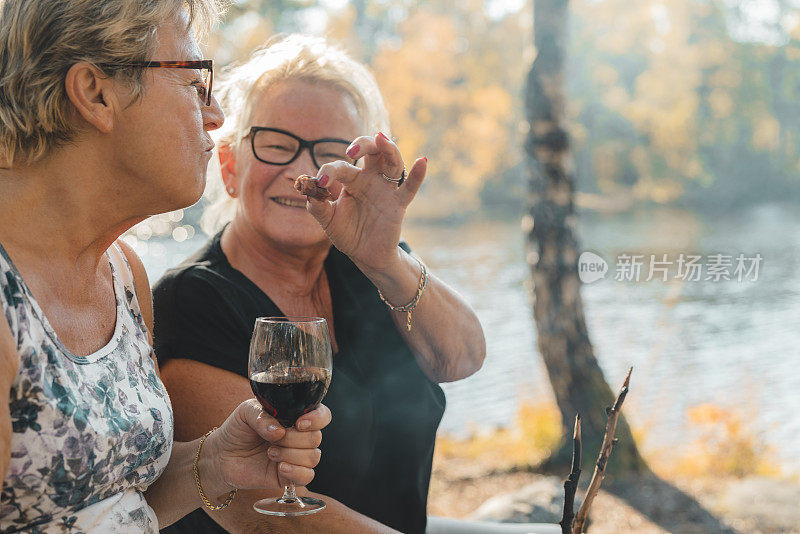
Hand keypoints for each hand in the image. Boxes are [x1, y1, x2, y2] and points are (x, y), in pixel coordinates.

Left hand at [204, 400, 330, 495]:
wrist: (221, 456)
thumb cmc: (236, 430)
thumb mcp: (246, 412)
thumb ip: (262, 416)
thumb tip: (278, 431)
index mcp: (295, 416)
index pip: (322, 415)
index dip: (317, 419)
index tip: (299, 423)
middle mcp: (300, 436)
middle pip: (316, 438)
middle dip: (293, 439)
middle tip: (273, 439)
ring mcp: (296, 457)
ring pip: (313, 457)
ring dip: (291, 455)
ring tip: (270, 452)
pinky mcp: (290, 476)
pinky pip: (307, 477)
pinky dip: (296, 472)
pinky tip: (280, 467)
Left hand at [304, 132, 426, 274]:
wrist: (365, 256)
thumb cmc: (348, 233)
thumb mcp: (328, 220)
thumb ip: (317, 206)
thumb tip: (309, 190)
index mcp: (352, 181)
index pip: (342, 167)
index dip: (329, 171)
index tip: (320, 182)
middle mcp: (371, 180)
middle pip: (373, 151)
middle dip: (363, 144)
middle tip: (352, 151)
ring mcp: (386, 190)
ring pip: (393, 162)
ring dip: (389, 148)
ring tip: (381, 139)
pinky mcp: (398, 204)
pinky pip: (410, 188)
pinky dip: (418, 175)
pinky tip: (422, 161)